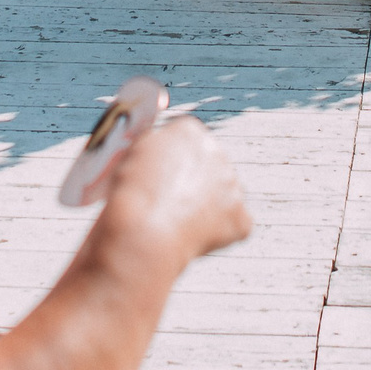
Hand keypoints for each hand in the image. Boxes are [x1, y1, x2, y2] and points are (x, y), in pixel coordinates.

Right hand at [99, 115, 249, 266]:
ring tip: (177, 224)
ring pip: (223, 196)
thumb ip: (154, 150)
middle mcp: (217, 152)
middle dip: (195, 184)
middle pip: (209, 166)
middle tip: (170, 205)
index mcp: (188, 131)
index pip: (186, 142)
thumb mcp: (130, 156)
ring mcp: (233, 186)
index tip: (159, 181)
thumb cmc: (128, 196)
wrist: (143, 231)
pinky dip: (218, 235)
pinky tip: (193, 238)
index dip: (171, 163)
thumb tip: (160, 157)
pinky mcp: (242, 218)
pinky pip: (233, 226)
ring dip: (208, 207)